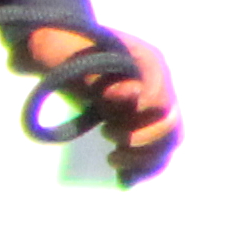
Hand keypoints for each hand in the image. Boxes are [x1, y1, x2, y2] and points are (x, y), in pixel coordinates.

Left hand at [24, 23, 179, 182]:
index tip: (106, 124)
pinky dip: (142, 169)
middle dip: (143, 140)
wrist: (56, 50)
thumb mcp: (69, 53)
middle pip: (171, 124)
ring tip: (112, 159)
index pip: (160, 99)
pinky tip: (122, 179)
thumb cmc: (61, 47)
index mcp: (147, 61)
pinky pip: (155, 153)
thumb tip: (129, 97)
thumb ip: (96, 73)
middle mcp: (158, 84)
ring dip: (144, 159)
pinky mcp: (142, 124)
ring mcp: (153, 106)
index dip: (139, 118)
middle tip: (107, 136)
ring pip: (168, 143)